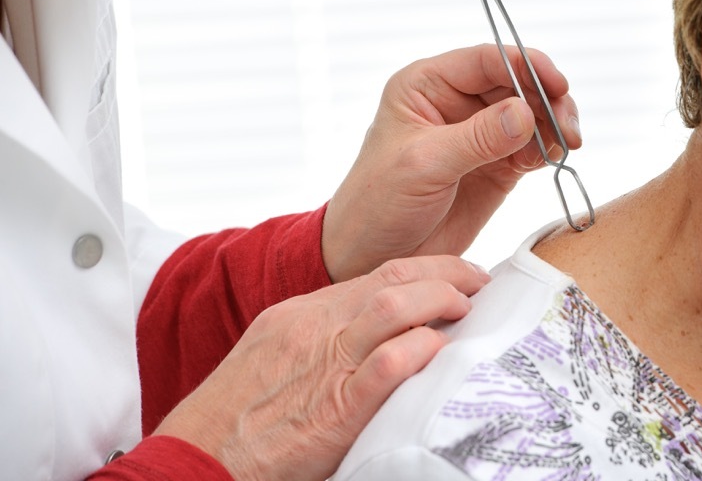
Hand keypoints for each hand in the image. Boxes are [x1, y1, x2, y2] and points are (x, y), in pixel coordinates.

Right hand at [154, 256, 488, 480]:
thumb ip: (322, 340)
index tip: (453, 275)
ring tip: (469, 309)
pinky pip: (386, 364)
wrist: (194, 460)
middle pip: (392, 278)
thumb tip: (376, 334)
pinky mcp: (334, 407)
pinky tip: (441, 350)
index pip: (375, 274)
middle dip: (445, 272)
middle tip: (478, 283)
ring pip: (392, 306)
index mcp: (300, 315)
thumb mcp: (274, 358)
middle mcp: (314, 328)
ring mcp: (323, 363)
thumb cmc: (235, 421)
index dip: (424, 269)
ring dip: (441, 300)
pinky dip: (420, 350)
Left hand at [322, 44, 581, 281]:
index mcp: (426, 86)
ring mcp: (479, 134)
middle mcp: (455, 102)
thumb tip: (525, 112)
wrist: (371, 256)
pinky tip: (553, 158)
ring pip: (531, 113)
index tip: (556, 84)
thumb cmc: (377, 204)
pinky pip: (533, 146)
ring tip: (567, 144)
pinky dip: (549, 149)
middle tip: (568, 125)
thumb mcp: (424, 165)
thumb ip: (476, 138)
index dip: (525, 66)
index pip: (485, 61)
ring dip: (554, 124)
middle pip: (516, 83)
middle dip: (547, 98)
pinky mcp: (496, 164)